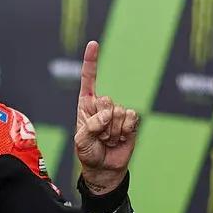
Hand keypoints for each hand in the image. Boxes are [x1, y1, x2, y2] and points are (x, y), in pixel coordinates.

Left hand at [74, 40, 137, 193]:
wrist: (105, 168)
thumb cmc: (88, 153)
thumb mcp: (81, 141)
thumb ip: (90, 125)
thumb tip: (108, 114)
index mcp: (86, 104)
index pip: (89, 79)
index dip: (91, 61)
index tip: (94, 43)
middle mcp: (102, 105)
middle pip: (106, 100)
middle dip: (102, 122)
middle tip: (99, 136)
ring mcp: (118, 112)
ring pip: (119, 112)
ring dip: (113, 131)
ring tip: (108, 140)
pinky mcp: (131, 121)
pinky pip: (132, 118)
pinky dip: (125, 130)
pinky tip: (120, 138)